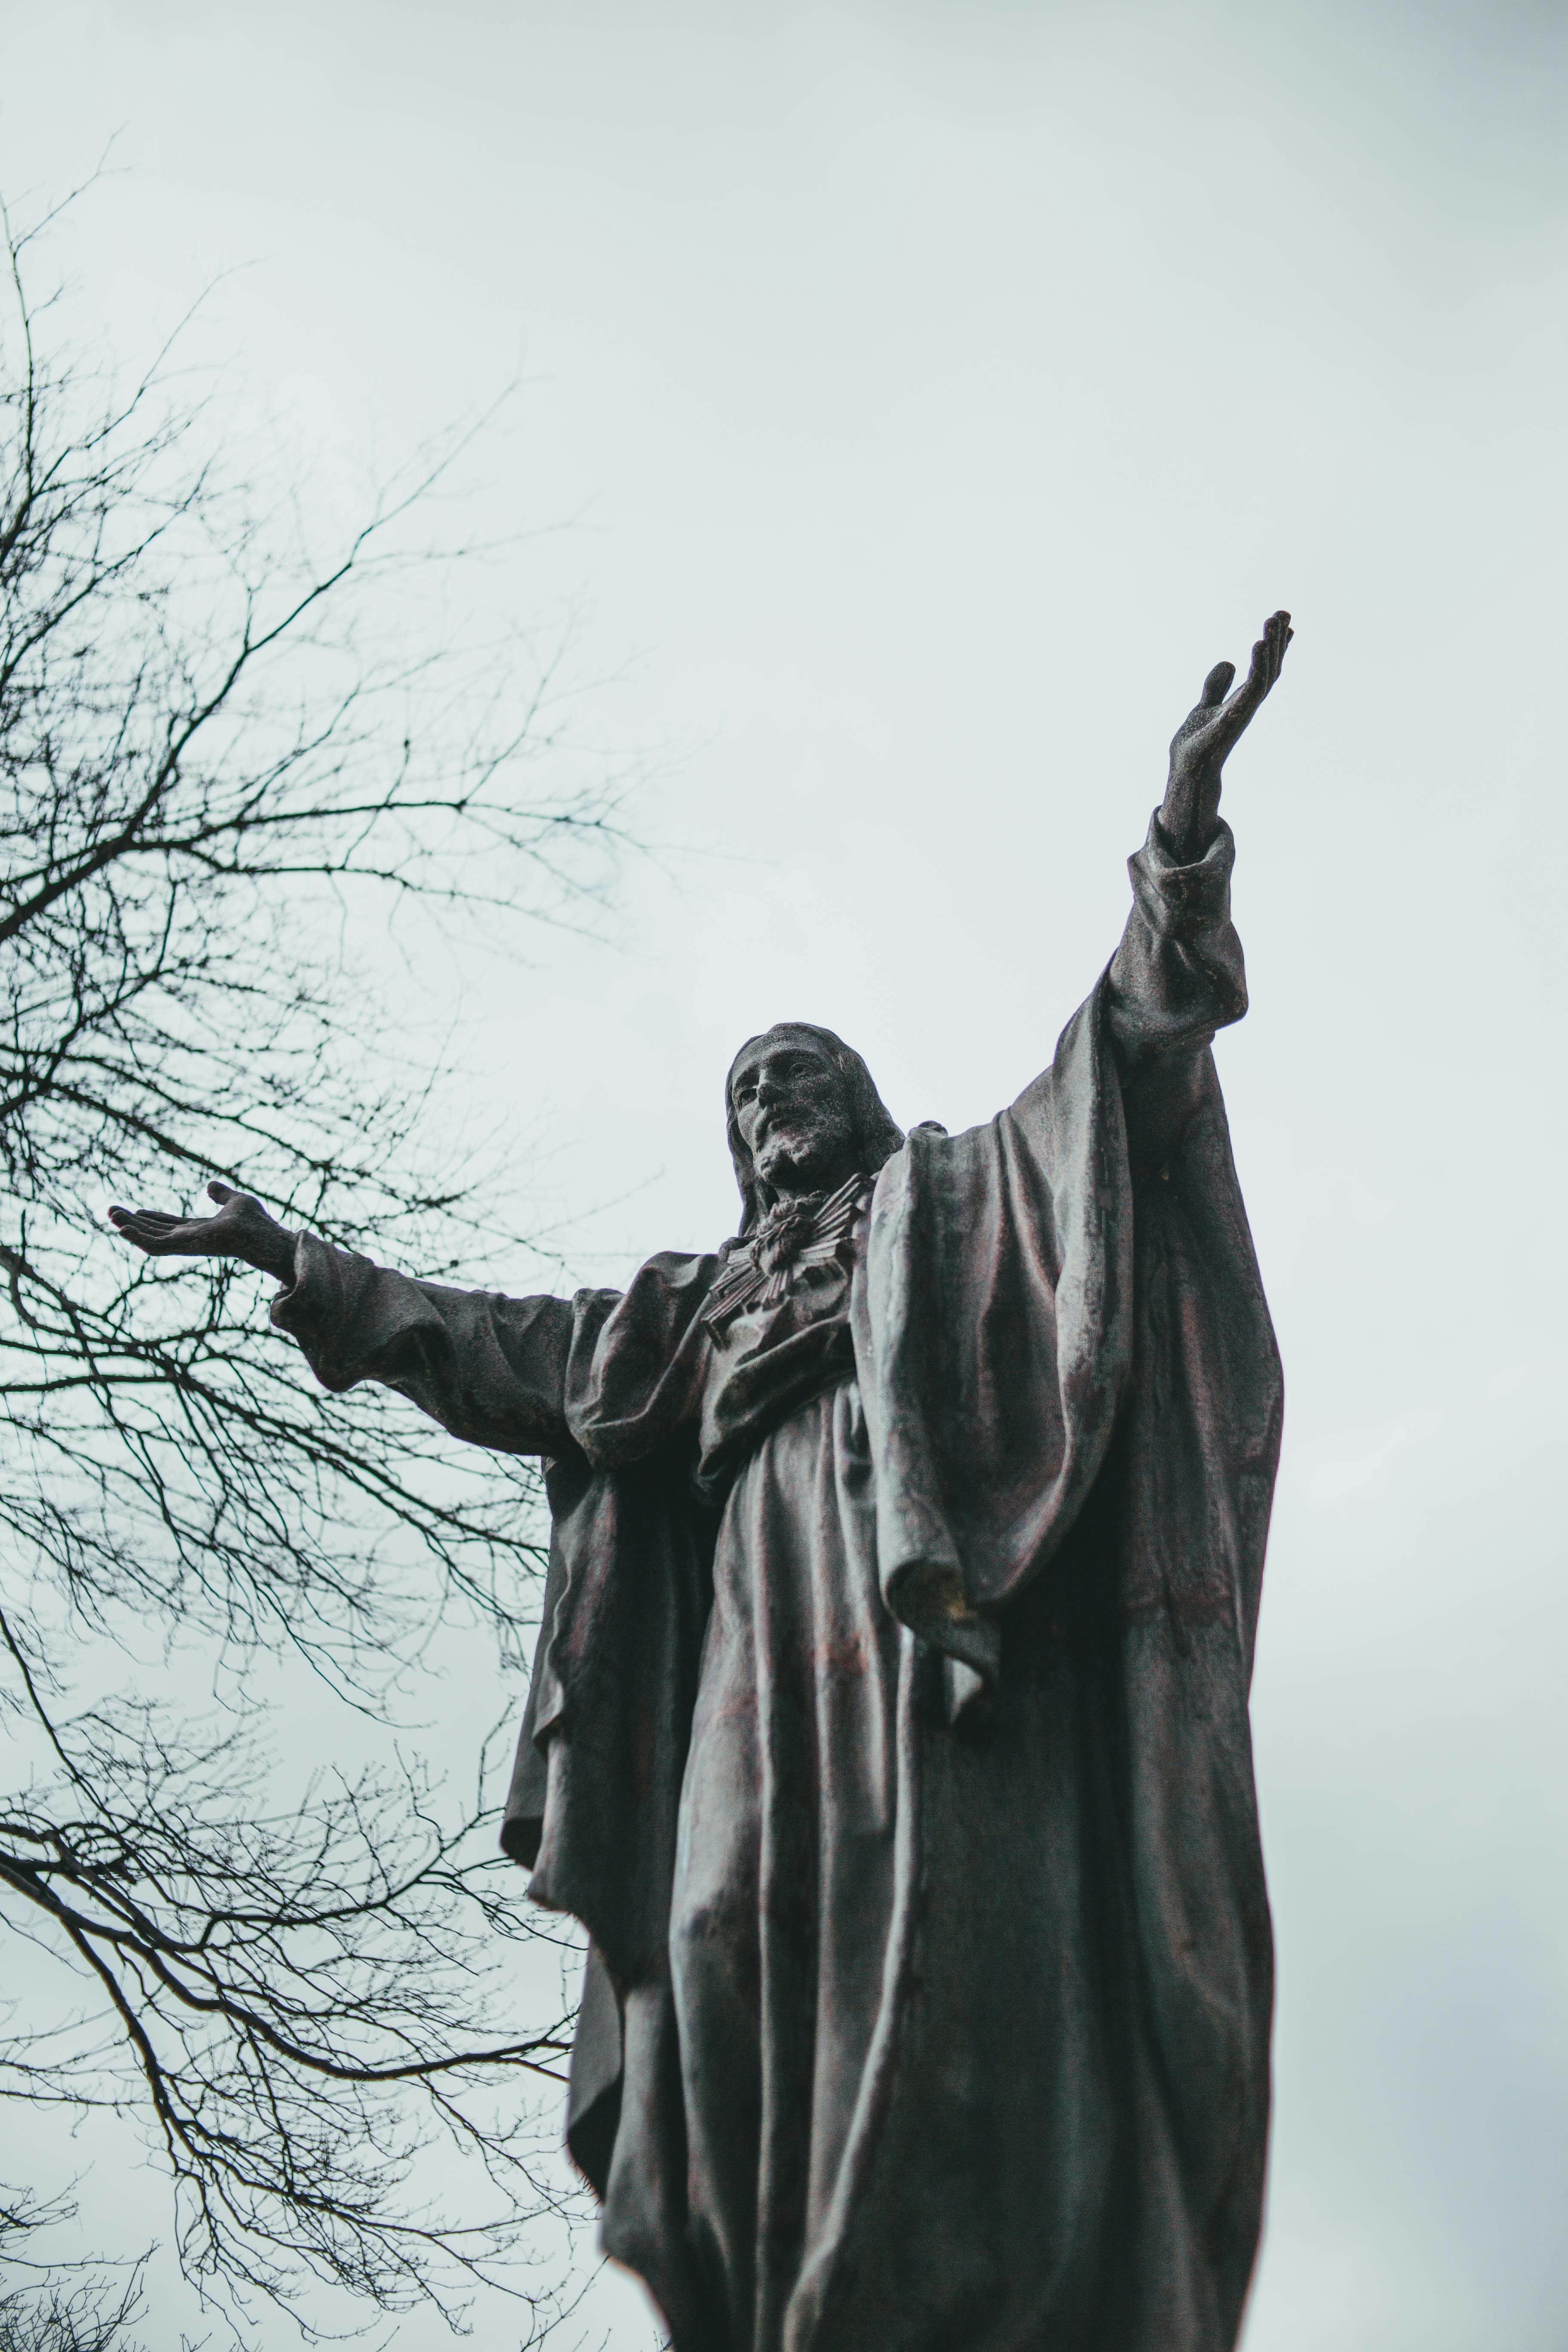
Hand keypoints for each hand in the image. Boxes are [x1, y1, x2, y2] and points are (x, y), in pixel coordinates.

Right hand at [107, 1181, 296, 1282]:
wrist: (262, 1234)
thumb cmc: (255, 1222)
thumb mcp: (236, 1201)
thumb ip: (222, 1194)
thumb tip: (210, 1185)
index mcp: (199, 1229)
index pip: (168, 1225)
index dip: (151, 1218)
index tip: (133, 1210)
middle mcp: (189, 1238)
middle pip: (154, 1231)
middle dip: (132, 1223)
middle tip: (111, 1211)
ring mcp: (185, 1244)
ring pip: (149, 1239)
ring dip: (129, 1229)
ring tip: (111, 1215)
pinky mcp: (183, 1247)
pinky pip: (154, 1246)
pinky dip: (137, 1239)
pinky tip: (121, 1229)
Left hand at [1160, 608, 1292, 858]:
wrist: (1186, 769)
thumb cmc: (1197, 742)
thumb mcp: (1205, 705)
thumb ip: (1216, 686)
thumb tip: (1228, 662)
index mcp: (1243, 700)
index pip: (1265, 668)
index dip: (1276, 646)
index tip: (1286, 622)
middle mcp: (1247, 705)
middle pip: (1269, 667)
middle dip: (1277, 640)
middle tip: (1283, 613)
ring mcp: (1242, 712)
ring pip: (1264, 675)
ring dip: (1269, 649)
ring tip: (1271, 624)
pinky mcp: (1232, 718)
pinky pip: (1250, 689)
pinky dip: (1256, 667)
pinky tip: (1257, 646)